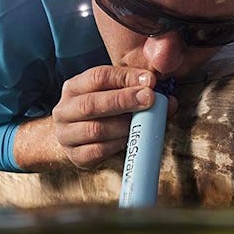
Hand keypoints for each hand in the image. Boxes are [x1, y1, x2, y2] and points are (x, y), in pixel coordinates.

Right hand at [52, 66, 175, 168]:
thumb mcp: (114, 95)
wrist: (77, 138)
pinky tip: (129, 140)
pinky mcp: (74, 156)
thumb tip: (169, 101)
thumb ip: (137, 92)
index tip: (150, 81)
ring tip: (142, 123)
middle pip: (92, 103)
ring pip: (95, 129)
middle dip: (124, 100)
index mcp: (73, 88)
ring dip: (123, 125)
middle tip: (149, 99)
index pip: (98, 77)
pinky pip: (97, 152)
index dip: (125, 77)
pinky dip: (117, 145)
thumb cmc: (102, 113)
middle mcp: (64, 110)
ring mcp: (66, 135)